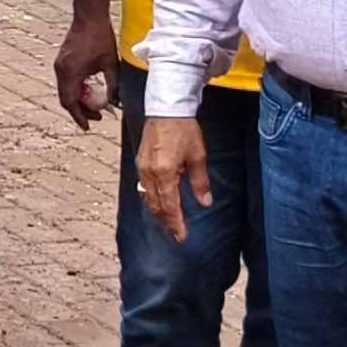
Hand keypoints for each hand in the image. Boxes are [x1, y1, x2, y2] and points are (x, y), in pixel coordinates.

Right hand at [53, 14, 118, 130]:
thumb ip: (113, 85)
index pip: (71, 102)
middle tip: (96, 117)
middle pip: (66, 99)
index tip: (88, 127)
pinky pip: (66, 81)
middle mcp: (61, 70)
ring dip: (78, 100)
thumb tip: (116, 102)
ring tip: (95, 105)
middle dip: (80, 110)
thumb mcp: (110, 64)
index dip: (80, 116)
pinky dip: (76, 89)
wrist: (89, 16)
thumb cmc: (100, 37)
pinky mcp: (61, 60)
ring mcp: (59, 65)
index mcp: (71, 73)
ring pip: (65, 91)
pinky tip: (90, 89)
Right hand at [135, 115, 210, 245]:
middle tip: (176, 234)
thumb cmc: (184, 130)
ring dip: (159, 212)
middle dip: (166, 222)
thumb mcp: (198, 156)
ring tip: (169, 222)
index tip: (182, 236)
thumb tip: (205, 202)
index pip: (170, 205)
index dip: (176, 223)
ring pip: (149, 198)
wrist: (166, 109)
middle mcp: (149, 172)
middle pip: (156, 205)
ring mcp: (142, 167)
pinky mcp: (140, 162)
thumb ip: (200, 182)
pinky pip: (145, 187)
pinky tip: (161, 202)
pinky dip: (153, 198)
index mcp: (165, 172)